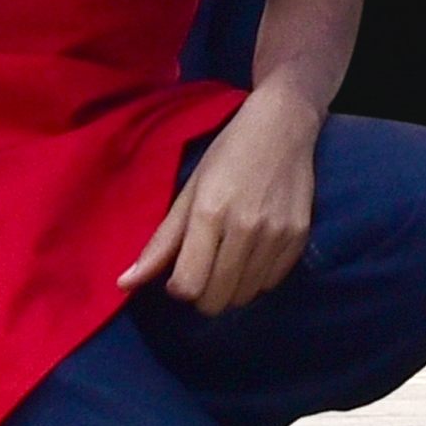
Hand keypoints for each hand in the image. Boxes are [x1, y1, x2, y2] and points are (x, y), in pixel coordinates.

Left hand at [118, 90, 320, 312]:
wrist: (284, 125)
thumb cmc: (228, 154)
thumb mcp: (189, 192)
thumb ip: (161, 243)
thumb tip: (124, 284)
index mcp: (210, 213)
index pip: (188, 286)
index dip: (178, 287)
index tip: (180, 272)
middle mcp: (246, 228)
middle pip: (216, 300)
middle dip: (203, 294)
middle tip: (205, 269)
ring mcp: (277, 234)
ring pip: (245, 297)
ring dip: (231, 288)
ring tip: (229, 260)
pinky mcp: (300, 236)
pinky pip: (272, 283)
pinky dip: (257, 278)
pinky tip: (253, 253)